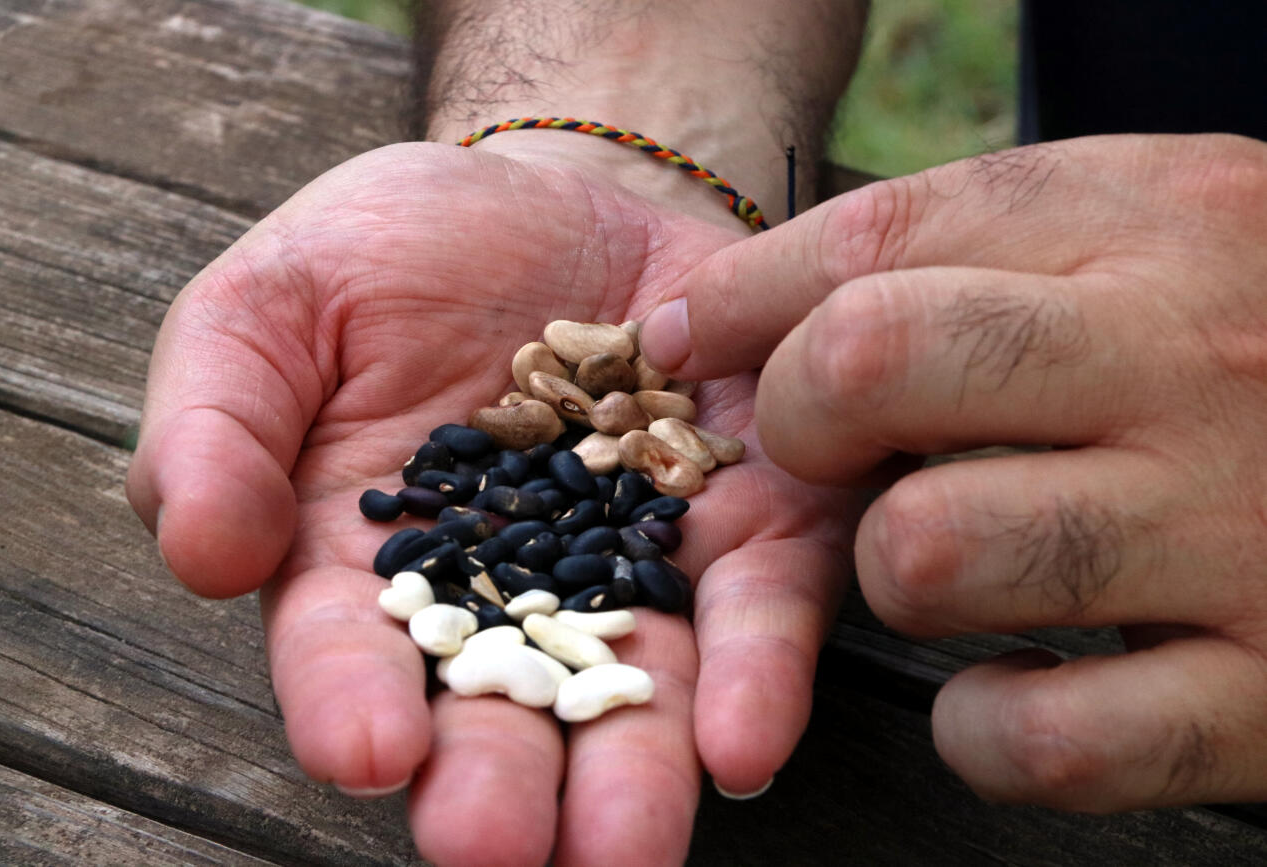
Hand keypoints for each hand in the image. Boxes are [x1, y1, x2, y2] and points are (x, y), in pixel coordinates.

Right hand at [125, 141, 858, 864]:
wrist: (558, 199)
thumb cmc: (391, 258)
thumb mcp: (270, 309)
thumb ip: (216, 426)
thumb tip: (203, 554)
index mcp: (376, 565)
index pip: (353, 652)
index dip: (350, 703)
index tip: (365, 751)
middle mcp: (513, 596)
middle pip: (505, 708)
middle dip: (503, 783)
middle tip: (502, 848)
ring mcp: (639, 567)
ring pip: (637, 687)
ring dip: (635, 773)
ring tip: (628, 846)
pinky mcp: (748, 522)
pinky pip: (756, 605)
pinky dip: (753, 671)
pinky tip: (744, 739)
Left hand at [640, 133, 1266, 811]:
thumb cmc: (1262, 326)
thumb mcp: (1147, 223)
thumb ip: (961, 245)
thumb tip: (717, 319)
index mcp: (1147, 225)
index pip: (870, 242)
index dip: (743, 302)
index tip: (687, 346)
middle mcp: (1184, 363)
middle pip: (871, 367)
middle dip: (800, 423)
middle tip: (832, 454)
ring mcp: (1231, 529)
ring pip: (927, 555)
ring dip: (896, 575)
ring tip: (952, 562)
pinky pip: (1043, 738)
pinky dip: (988, 729)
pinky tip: (1016, 685)